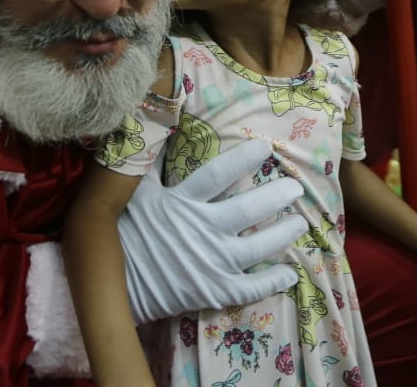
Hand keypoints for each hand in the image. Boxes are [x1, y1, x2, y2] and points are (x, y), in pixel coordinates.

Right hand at [118, 139, 306, 323]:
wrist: (116, 285)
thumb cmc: (127, 234)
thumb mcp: (138, 195)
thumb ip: (154, 164)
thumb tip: (159, 127)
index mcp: (184, 202)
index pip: (219, 174)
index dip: (244, 159)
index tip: (266, 147)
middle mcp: (203, 229)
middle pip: (249, 209)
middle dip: (277, 196)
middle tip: (296, 188)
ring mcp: (212, 262)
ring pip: (259, 247)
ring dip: (284, 234)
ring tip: (300, 223)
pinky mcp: (216, 290)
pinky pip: (252, 287)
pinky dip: (274, 280)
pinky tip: (290, 271)